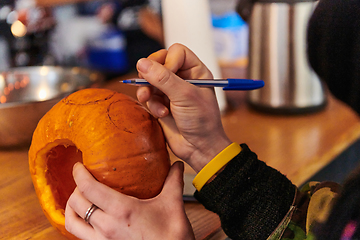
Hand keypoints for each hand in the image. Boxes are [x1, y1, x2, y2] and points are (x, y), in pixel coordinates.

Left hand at [65, 162, 194, 239]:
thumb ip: (173, 181)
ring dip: (71, 208)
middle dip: (75, 188)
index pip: (89, 188)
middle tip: (84, 181)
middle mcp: (107, 227)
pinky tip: (90, 218)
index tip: (79, 166)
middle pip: (76, 203)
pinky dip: (79, 223)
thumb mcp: (173, 204)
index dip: (79, 174)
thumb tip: (177, 164)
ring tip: (80, 199)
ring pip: (72, 223)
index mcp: (122, 211)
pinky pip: (81, 236)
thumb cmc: (172, 235)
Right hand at [136, 43, 231, 171]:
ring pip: (149, 80)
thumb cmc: (202, 121)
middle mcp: (183, 78)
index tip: (167, 75)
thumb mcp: (185, 96)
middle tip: (147, 83)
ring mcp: (171, 91)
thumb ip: (164, 78)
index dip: (168, 60)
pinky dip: (151, 104)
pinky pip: (148, 96)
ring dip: (148, 91)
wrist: (199, 148)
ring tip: (151, 101)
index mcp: (196, 71)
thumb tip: (141, 62)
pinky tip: (161, 114)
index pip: (176, 52)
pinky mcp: (161, 104)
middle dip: (151, 74)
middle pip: (159, 62)